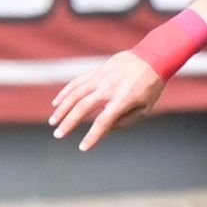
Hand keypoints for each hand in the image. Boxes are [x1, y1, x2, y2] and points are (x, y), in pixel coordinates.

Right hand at [49, 51, 164, 151]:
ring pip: (75, 93)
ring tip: (54, 121)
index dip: (92, 136)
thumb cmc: (150, 88)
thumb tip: (104, 130)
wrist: (152, 58)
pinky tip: (56, 103)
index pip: (103, 122)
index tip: (83, 148)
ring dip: (62, 108)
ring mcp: (101, 78)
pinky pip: (77, 82)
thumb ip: (124, 121)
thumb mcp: (144, 109)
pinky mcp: (97, 71)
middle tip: (58, 135)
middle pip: (83, 107)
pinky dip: (65, 93)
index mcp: (123, 100)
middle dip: (68, 123)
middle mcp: (109, 88)